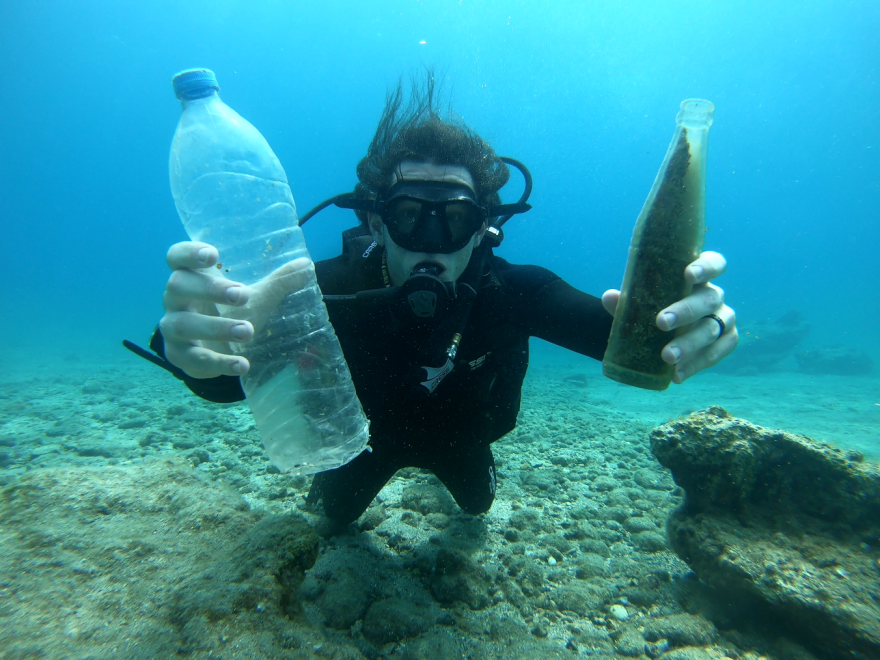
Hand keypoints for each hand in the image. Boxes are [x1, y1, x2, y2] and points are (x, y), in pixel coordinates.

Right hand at [160, 241, 312, 378]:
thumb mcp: (255, 295)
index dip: (189, 252)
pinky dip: (219, 362)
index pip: (177, 256)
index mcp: (190, 276)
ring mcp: (173, 327)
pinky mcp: (178, 355)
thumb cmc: (230, 311)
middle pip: (178, 285)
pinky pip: (193, 358)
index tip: (213, 254)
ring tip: (247, 331)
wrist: (215, 349)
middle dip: (210, 289)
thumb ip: (278, 281)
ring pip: (182, 324)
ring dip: (216, 327)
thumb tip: (306, 266)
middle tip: (243, 295)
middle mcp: (174, 299)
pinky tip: (242, 364)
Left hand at [601, 251, 737, 383]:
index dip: (706, 266)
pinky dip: (695, 365)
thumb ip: (627, 301)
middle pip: (709, 299)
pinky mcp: (726, 341)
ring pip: (712, 329)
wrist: (663, 335)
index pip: (714, 263)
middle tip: (661, 322)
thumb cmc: (653, 309)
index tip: (689, 275)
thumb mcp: (641, 304)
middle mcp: (714, 296)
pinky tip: (676, 374)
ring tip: (667, 357)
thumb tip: (610, 297)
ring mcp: (723, 318)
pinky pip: (716, 353)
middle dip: (685, 311)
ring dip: (689, 344)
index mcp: (698, 278)